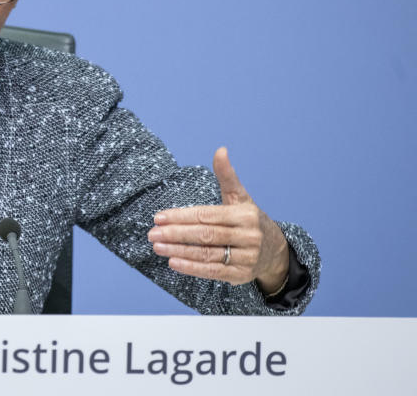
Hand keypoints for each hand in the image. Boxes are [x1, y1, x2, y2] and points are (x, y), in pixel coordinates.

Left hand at [147, 147, 288, 291]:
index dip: (181, 216)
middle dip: (176, 234)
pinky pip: (212, 272)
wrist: (274, 251)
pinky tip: (173, 262)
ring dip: (179, 251)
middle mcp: (248, 236)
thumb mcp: (239, 197)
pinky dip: (191, 268)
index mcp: (245, 215)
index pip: (206, 215)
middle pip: (205, 235)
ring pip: (207, 254)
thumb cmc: (248, 220)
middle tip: (152, 233)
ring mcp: (246, 258)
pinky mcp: (241, 275)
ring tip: (158, 247)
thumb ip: (226, 176)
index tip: (159, 217)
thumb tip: (220, 150)